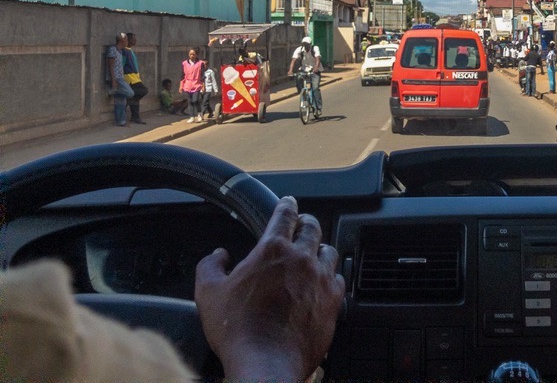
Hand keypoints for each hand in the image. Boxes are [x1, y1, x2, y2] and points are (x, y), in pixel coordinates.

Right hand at [195, 196, 344, 381]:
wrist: (266, 363)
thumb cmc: (237, 330)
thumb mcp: (208, 294)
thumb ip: (210, 267)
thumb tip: (217, 255)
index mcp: (272, 250)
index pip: (285, 215)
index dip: (287, 205)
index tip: (288, 202)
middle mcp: (302, 258)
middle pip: (312, 228)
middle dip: (306, 223)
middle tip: (302, 225)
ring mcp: (321, 278)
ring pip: (329, 251)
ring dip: (320, 249)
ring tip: (314, 253)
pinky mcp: (333, 300)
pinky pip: (338, 278)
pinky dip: (331, 276)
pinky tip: (325, 281)